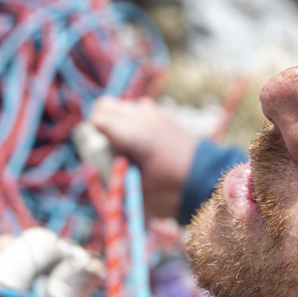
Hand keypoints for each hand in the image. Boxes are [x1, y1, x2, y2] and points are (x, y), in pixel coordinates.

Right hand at [90, 96, 197, 218]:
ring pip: (123, 105)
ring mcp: (154, 114)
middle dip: (101, 122)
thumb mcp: (136, 191)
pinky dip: (134, 118)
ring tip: (125, 142)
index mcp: (135, 136)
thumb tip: (96, 163)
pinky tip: (141, 137)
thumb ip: (113, 174)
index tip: (97, 154)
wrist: (206, 181)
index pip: (98, 120)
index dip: (91, 137)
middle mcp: (143, 118)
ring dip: (118, 118)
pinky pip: (140, 108)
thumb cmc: (170, 192)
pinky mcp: (164, 116)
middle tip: (107, 146)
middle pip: (105, 105)